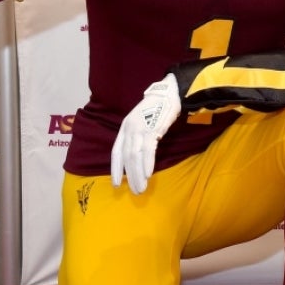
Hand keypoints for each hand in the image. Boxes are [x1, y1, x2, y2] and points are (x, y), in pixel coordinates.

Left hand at [110, 74, 181, 193]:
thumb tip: (137, 156)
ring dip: (138, 174)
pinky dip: (147, 163)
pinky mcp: (152, 128)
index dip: (116, 169)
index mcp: (125, 128)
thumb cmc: (157, 108)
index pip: (116, 152)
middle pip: (126, 157)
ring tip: (142, 188)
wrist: (169, 92)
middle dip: (130, 176)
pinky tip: (149, 174)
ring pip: (135, 156)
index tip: (117, 184)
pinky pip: (148, 149)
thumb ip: (137, 136)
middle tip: (135, 191)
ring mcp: (139, 128)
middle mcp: (129, 129)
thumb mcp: (141, 121)